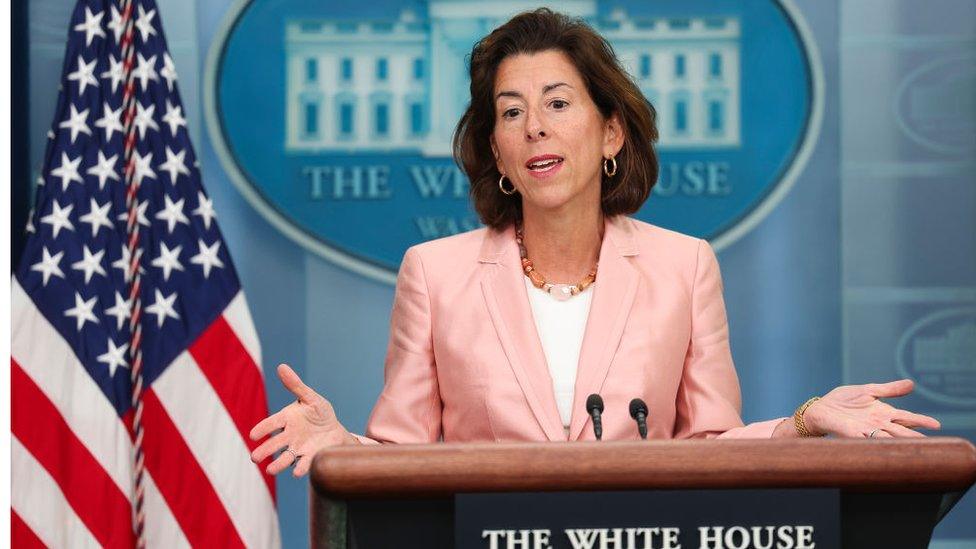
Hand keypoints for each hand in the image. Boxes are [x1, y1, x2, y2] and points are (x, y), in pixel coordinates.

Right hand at [250, 364, 357, 476]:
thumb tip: (281, 366)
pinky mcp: (309, 457)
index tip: (253, 435)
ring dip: (277, 464)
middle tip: (254, 458)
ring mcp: (298, 448)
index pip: (271, 424)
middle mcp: (289, 436)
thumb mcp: (310, 397)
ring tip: (270, 470)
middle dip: (264, 451)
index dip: (262, 429)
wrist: (335, 430)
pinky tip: (296, 472)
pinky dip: (300, 468)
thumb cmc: (319, 413)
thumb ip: (296, 385)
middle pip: (274, 444)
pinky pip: (303, 463)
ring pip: (285, 457)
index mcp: (287, 419)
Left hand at [803, 379, 940, 437]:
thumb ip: (889, 389)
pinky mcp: (853, 434)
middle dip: (916, 437)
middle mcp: (878, 424)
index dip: (921, 421)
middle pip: (901, 431)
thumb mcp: (868, 390)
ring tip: (915, 448)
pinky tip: (886, 448)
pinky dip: (877, 444)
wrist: (822, 408)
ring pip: (889, 438)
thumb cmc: (843, 400)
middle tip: (932, 444)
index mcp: (884, 413)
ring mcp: (867, 430)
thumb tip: (912, 384)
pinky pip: (868, 441)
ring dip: (901, 443)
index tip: (937, 425)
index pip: (907, 417)